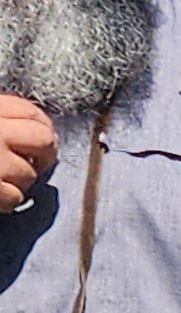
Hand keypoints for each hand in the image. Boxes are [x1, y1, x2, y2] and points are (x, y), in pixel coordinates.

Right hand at [0, 95, 57, 211]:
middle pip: (43, 139)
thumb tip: (40, 129)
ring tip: (3, 180)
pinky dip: (8, 201)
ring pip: (30, 174)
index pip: (29, 111)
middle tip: (35, 163)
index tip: (42, 136)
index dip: (42, 126)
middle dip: (44, 155)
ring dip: (21, 182)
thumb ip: (3, 119)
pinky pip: (14, 197)